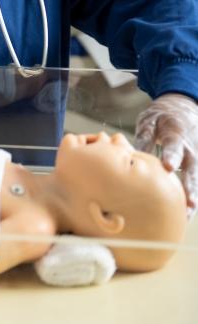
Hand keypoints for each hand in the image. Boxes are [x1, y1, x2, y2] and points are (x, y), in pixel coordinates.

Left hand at [135, 93, 197, 215]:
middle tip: (188, 203)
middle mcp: (190, 147)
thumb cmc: (160, 118)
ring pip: (196, 178)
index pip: (174, 144)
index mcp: (176, 132)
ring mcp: (196, 157)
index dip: (171, 155)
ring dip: (192, 196)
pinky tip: (185, 212)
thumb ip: (144, 138)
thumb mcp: (150, 121)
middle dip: (190, 186)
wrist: (182, 109)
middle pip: (192, 168)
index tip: (167, 166)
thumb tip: (132, 156)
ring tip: (187, 214)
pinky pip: (194, 181)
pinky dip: (190, 196)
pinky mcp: (195, 165)